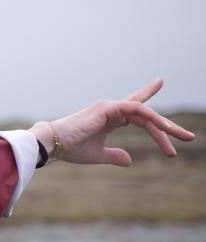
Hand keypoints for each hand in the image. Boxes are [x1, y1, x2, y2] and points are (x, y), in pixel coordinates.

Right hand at [29, 78, 194, 166]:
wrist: (53, 145)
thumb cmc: (70, 149)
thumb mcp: (98, 155)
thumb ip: (115, 155)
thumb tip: (130, 160)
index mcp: (108, 118)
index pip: (133, 106)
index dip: (147, 93)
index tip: (160, 82)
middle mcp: (111, 110)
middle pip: (145, 115)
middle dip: (167, 126)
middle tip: (188, 137)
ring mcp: (110, 107)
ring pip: (145, 114)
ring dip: (165, 127)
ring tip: (181, 139)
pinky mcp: (108, 108)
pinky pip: (138, 111)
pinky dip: (153, 119)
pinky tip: (165, 130)